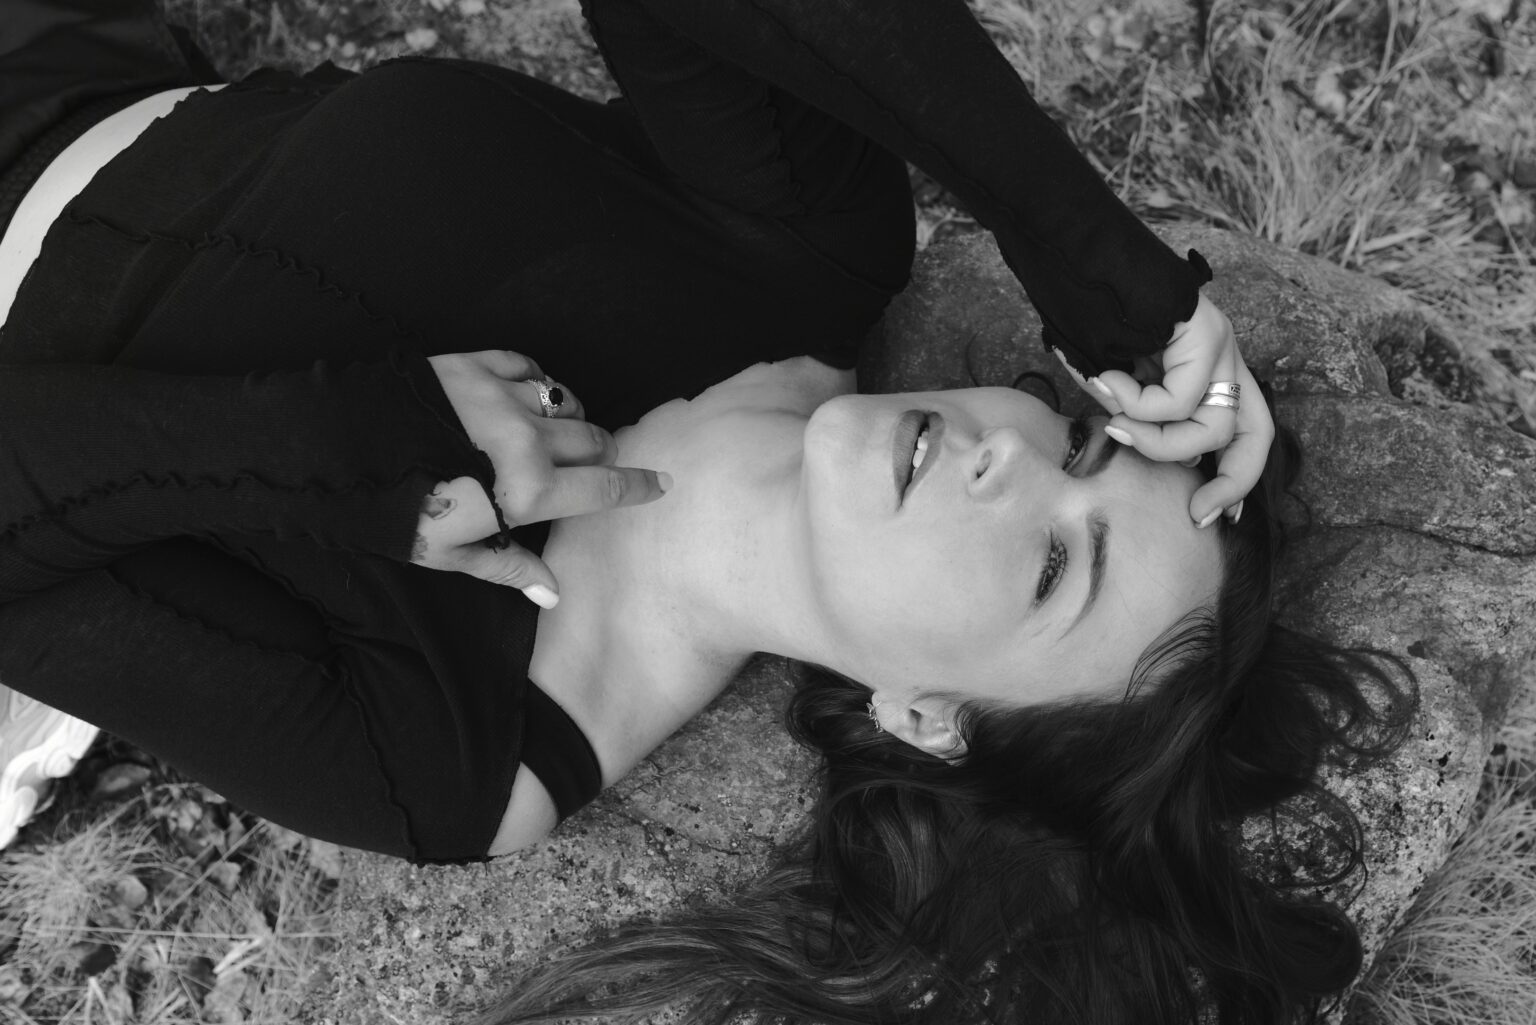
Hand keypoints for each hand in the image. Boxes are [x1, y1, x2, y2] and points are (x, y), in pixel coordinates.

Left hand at [414, 350, 670, 604]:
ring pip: (566, 402)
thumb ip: (510, 568)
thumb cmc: (396, 515)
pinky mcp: (475, 366)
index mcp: (529, 491)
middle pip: (594, 441)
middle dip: (602, 455)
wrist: (335, 454)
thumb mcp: (453, 555)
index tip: (662, 483)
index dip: (638, 487)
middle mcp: (528, 440)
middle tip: (592, 467)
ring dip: (570, 419)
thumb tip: (555, 593)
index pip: (603, 490)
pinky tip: (528, 397)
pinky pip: (529, 367)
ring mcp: (504, 397)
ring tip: (555, 433)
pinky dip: (537, 383)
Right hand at [1054, 295, 1273, 526]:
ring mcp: (1222, 346)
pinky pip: (1178, 399)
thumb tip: (1136, 442)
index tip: (1207, 513)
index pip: (1243, 434)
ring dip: (1156, 440)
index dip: (1234, 480)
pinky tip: (1106, 378)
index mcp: (1209, 373)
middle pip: (1256, 436)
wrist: (1081, 263)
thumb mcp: (1117, 381)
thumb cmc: (1090, 322)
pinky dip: (1135, 403)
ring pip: (1213, 427)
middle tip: (1198, 512)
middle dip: (1233, 483)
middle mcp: (1226, 361)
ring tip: (1113, 422)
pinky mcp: (1208, 334)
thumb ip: (1135, 414)